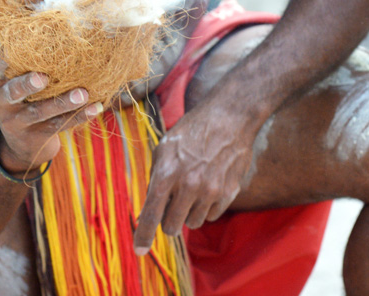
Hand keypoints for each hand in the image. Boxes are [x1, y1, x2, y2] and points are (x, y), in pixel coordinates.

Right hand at [0, 54, 102, 172]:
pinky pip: (59, 126)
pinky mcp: (35, 137)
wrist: (21, 143)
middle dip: (27, 84)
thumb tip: (62, 16)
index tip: (13, 50)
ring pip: (40, 112)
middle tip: (44, 78)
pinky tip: (96, 107)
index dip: (4, 58)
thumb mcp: (17, 77)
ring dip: (62, 103)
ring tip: (82, 94)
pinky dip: (79, 116)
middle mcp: (2, 101)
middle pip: (14, 92)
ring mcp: (17, 122)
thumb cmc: (26, 95)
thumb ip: (30, 57)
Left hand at [133, 104, 254, 254]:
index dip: (143, 237)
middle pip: (172, 226)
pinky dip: (206, 207)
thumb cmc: (191, 131)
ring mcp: (210, 190)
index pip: (151, 214)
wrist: (229, 118)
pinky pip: (211, 216)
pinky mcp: (229, 192)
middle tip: (171, 205)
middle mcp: (188, 185)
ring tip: (193, 189)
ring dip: (189, 212)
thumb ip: (154, 180)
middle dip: (169, 220)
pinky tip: (208, 186)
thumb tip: (146, 212)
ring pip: (193, 223)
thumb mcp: (164, 149)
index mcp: (167, 172)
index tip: (139, 251)